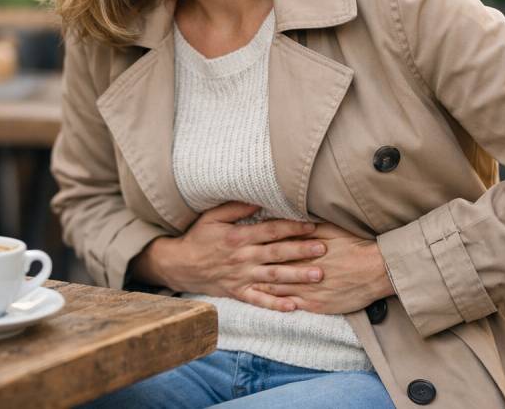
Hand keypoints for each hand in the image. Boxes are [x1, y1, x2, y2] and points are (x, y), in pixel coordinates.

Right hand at [131, 202, 327, 311]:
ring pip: (273, 277)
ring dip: (296, 277)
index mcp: (238, 237)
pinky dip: (275, 304)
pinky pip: (259, 300)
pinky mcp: (238, 292)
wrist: (180, 265)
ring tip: (318, 276)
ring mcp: (241, 277)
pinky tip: (294, 307)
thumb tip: (258, 197)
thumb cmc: (199, 237)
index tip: (312, 226)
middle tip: (324, 249)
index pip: (270, 231)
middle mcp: (242, 258)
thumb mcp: (212, 216)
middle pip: (276, 253)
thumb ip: (236, 207)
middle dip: (301, 251)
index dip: (292, 228)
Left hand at [251, 222, 394, 314]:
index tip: (241, 242)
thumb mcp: (330, 228)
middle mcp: (301, 271)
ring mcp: (307, 290)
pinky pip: (290, 305)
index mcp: (303, 249)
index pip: (273, 247)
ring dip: (258, 285)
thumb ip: (306, 225)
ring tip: (242, 283)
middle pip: (270, 269)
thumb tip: (287, 216)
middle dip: (250, 268)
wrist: (377, 270)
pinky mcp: (315, 305)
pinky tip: (265, 301)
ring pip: (276, 289)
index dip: (256, 246)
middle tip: (231, 265)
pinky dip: (276, 303)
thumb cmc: (354, 245)